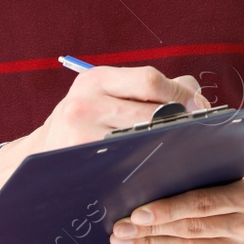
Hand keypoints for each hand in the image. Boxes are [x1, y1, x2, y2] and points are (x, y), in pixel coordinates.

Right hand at [0, 64, 205, 195]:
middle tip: (200, 132)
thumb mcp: (109, 91)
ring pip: (143, 140)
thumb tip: (197, 98)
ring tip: (184, 147)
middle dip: (182, 122)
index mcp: (96, 78)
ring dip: (170, 143)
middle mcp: (84, 103)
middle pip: (150, 114)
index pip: (150, 79)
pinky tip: (160, 164)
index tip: (200, 107)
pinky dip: (149, 162)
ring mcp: (81, 135)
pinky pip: (128, 163)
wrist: (43, 152)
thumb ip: (154, 87)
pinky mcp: (82, 161)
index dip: (180, 94)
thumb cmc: (88, 118)